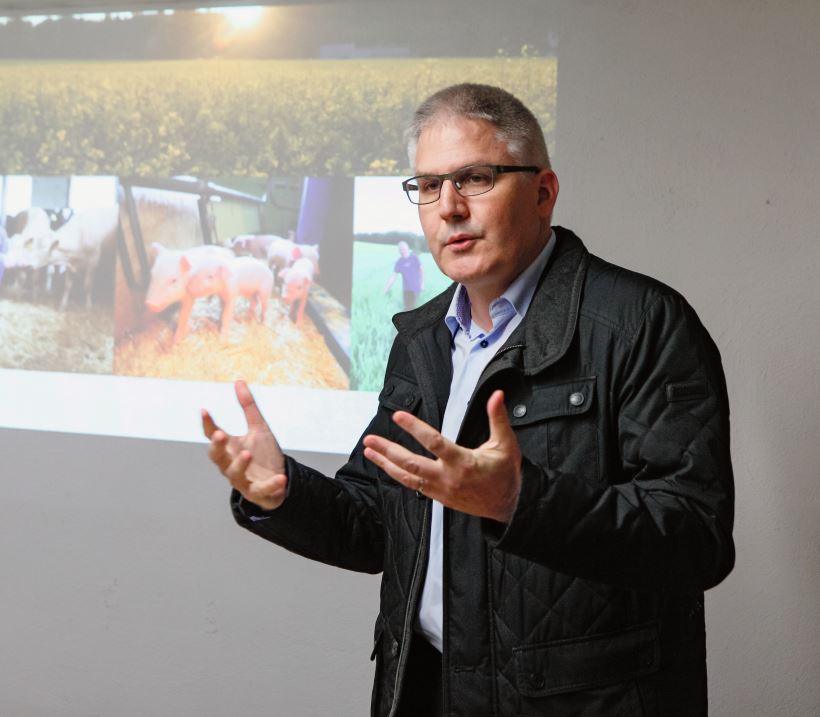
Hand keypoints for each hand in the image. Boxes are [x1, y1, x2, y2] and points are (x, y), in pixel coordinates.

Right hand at [202, 380, 287, 510]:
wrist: (279, 480)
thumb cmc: (263, 454)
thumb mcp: (259, 428)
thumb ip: (248, 407)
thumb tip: (239, 381)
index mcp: (230, 447)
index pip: (213, 434)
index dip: (208, 424)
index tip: (204, 410)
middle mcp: (231, 463)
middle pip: (216, 456)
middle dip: (217, 446)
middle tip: (220, 434)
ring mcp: (242, 479)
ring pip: (234, 473)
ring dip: (240, 463)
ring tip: (247, 453)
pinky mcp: (257, 492)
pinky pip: (261, 490)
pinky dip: (271, 485)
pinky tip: (281, 478)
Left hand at [362, 390, 520, 522]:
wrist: (509, 505)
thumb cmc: (506, 473)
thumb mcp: (505, 443)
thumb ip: (498, 417)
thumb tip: (496, 395)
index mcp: (463, 462)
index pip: (434, 442)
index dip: (414, 428)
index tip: (399, 416)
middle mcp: (448, 477)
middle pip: (411, 463)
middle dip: (388, 450)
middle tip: (370, 439)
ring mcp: (441, 489)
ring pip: (407, 476)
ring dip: (386, 463)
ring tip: (369, 451)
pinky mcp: (438, 497)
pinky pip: (413, 485)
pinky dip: (397, 475)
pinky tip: (386, 466)